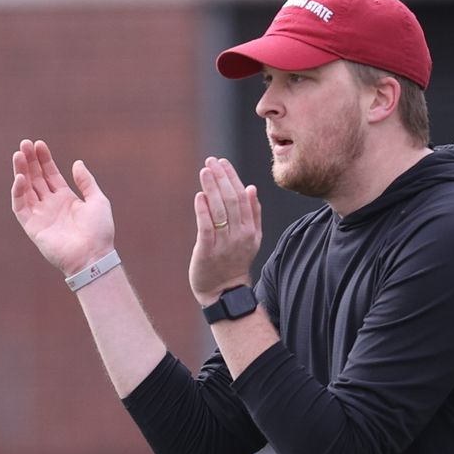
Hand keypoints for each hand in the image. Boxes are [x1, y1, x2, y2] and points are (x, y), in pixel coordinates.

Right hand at [10, 139, 114, 274]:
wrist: (94, 255)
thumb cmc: (100, 231)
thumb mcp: (98, 200)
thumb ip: (86, 182)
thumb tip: (77, 162)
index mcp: (66, 198)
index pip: (50, 175)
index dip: (44, 159)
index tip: (39, 144)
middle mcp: (51, 205)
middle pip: (36, 178)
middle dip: (29, 161)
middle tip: (24, 143)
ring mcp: (40, 215)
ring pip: (25, 189)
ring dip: (20, 172)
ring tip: (18, 154)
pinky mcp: (32, 226)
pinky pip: (20, 207)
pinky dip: (18, 192)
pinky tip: (20, 178)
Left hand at [189, 157, 262, 305]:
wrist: (225, 292)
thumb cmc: (235, 262)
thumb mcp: (251, 238)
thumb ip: (253, 214)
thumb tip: (251, 187)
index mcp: (250, 229)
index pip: (242, 197)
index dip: (232, 178)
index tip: (222, 163)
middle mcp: (240, 235)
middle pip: (231, 200)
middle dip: (221, 178)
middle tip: (211, 161)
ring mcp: (224, 243)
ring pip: (220, 210)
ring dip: (212, 188)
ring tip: (204, 171)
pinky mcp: (208, 251)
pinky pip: (207, 227)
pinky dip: (203, 210)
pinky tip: (200, 196)